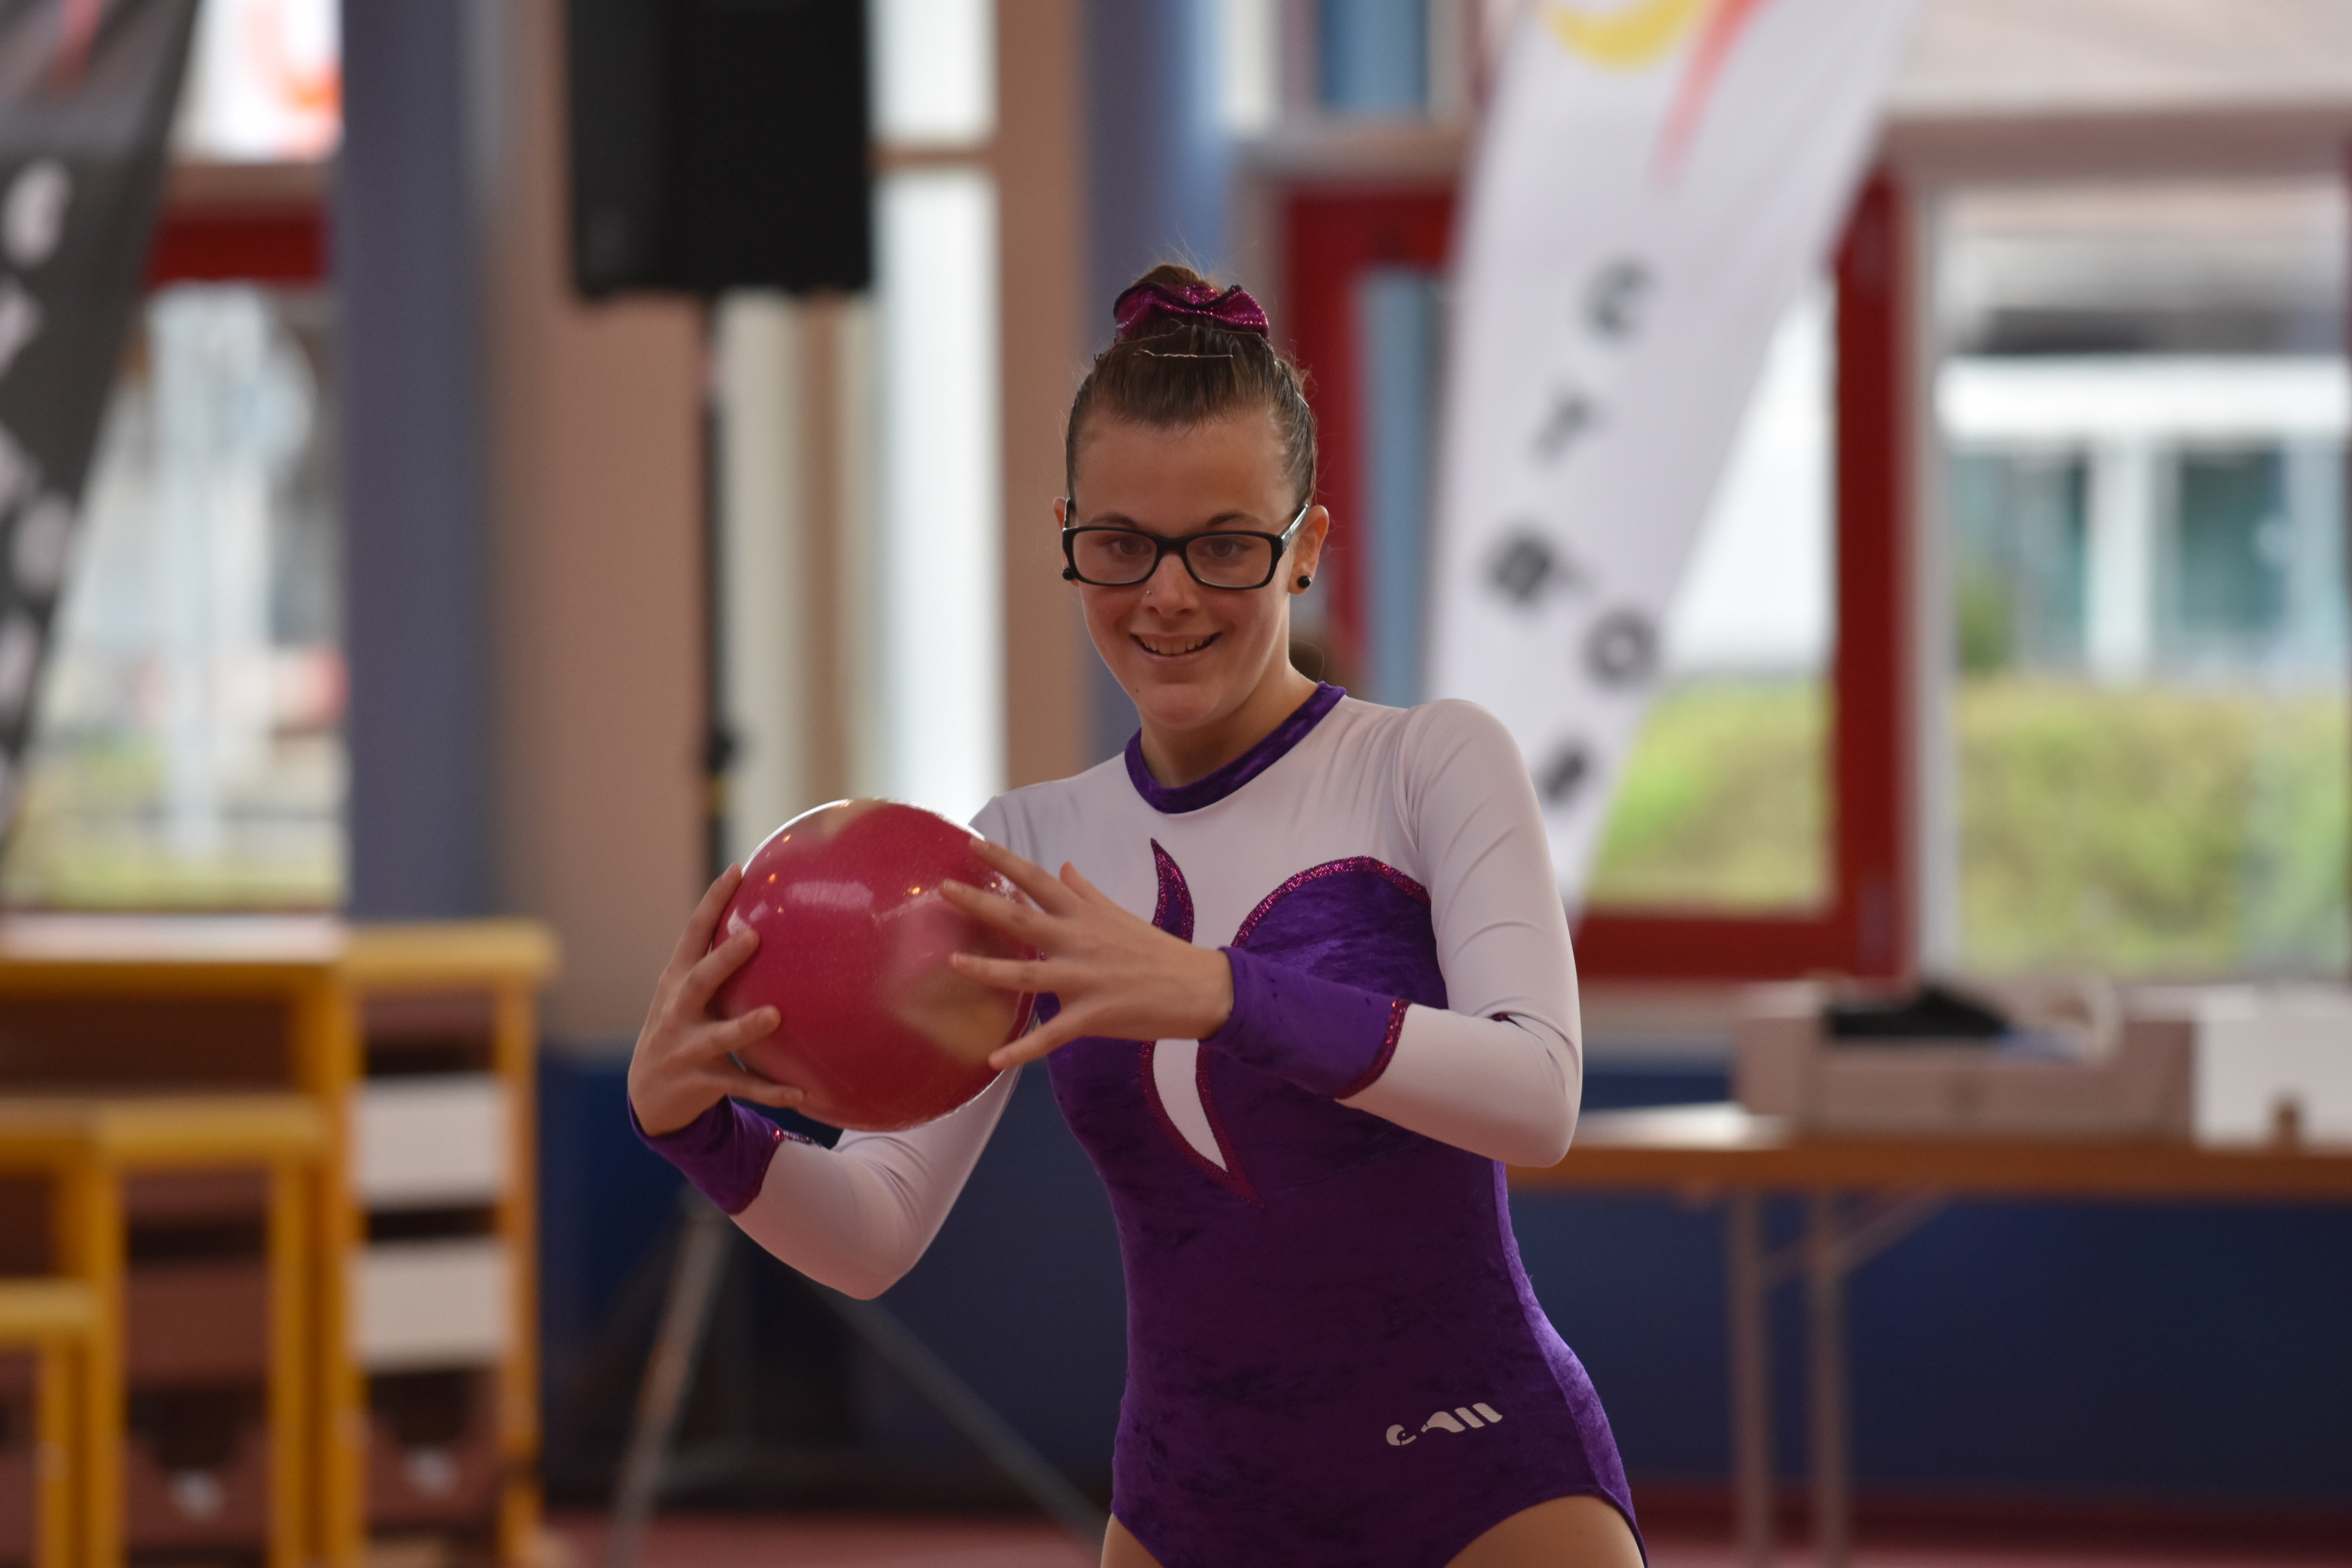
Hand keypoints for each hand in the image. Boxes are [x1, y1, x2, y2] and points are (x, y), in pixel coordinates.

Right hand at [627, 865, 805, 1135]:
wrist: (648, 1095)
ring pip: (719, 1038)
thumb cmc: (681, 1028)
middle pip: (699, 981)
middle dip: (724, 960)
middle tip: (753, 937)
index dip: (712, 902)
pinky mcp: (701, 1083)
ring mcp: (686, 1049)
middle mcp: (677, 1012)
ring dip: (745, 1027)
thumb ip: (716, 963)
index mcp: (675, 982)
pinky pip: (741, 1086)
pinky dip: (771, 1091)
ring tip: (775, 1015)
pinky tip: (803, 1094)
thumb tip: (767, 918)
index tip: (737, 870)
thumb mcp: (685, 995)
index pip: (692, 935)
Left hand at [940, 839, 1233, 1068]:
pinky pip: (1051, 1036)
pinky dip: (1023, 1050)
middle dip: (981, 903)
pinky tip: (994, 1059)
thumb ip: (1087, 892)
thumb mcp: (1120, 915)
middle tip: (944, 888)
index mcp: (1086, 914)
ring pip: (1027, 974)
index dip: (1004, 861)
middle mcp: (1080, 941)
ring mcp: (1086, 979)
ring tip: (954, 962)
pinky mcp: (1094, 1016)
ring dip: (988, 969)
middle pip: (1022, 918)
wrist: (1200, 988)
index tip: (971, 843)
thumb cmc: (1158, 951)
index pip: (1038, 880)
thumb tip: (1064, 866)